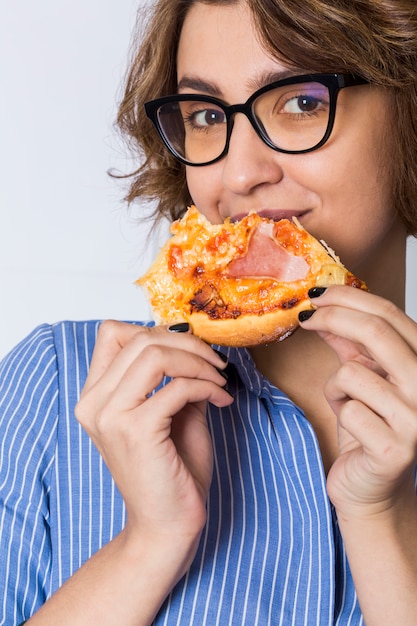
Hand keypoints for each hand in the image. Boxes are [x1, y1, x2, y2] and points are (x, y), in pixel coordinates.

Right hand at [75, 321, 232, 550]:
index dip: (155, 330)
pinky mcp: (135, 430)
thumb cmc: (171, 469)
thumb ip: (174, 375)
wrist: (167, 525)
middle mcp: (93, 402)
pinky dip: (206, 386)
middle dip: (188, 344)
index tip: (189, 349)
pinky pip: (177, 386)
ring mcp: (110, 416)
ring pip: (155, 354)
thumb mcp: (171, 410)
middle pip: (139, 338)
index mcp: (95, 395)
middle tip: (216, 363)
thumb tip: (194, 341)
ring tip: (219, 380)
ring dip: (197, 361)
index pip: (112, 333)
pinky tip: (221, 400)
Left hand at [299, 286, 416, 516]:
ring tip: (346, 406)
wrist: (374, 490)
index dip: (349, 298)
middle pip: (376, 332)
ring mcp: (416, 419)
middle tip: (304, 317)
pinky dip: (338, 413)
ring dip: (335, 387)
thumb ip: (348, 344)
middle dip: (332, 317)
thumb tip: (323, 307)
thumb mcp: (358, 379)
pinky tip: (352, 429)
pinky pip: (348, 409)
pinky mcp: (396, 448)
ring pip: (352, 373)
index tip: (317, 295)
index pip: (390, 315)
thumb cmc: (367, 430)